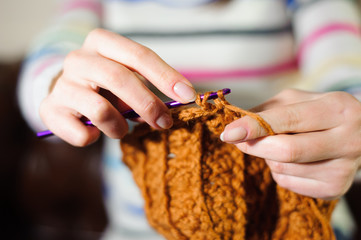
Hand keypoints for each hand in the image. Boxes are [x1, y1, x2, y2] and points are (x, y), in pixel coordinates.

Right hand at [40, 28, 195, 145]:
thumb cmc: (105, 85)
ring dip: (120, 127)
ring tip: (122, 129)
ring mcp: (62, 84)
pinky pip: (82, 134)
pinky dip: (95, 139)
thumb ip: (147, 87)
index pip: (138, 55)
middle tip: (164, 123)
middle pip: (118, 78)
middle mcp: (79, 59)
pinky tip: (94, 133)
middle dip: (147, 104)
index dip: (165, 76)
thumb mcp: (127, 78)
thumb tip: (173, 108)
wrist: (66, 94)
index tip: (187, 95)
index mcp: (102, 43)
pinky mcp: (50, 110)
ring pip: (100, 109)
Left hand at [221, 89, 360, 199]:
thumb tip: (235, 127)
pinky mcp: (335, 190)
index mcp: (336, 110)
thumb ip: (267, 110)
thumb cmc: (318, 112)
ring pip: (283, 169)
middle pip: (286, 151)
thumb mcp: (296, 100)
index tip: (228, 133)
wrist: (357, 135)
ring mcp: (343, 169)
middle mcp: (347, 141)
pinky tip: (292, 160)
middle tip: (237, 139)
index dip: (254, 126)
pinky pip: (287, 183)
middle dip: (254, 146)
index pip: (288, 120)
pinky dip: (279, 171)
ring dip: (268, 157)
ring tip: (282, 144)